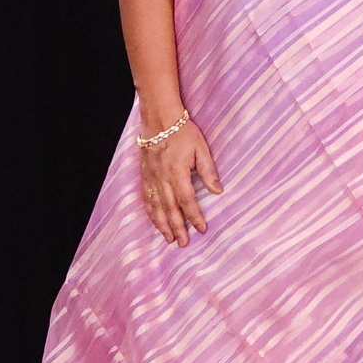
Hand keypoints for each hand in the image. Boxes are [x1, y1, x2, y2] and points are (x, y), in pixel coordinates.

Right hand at [140, 119, 222, 246]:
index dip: (195, 216)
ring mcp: (151, 178)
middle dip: (178, 228)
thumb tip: (218, 191)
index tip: (202, 229)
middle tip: (184, 243)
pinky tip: (155, 221)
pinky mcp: (144, 176)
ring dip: (162, 225)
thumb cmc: (183, 132)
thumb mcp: (201, 148)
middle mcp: (162, 178)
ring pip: (156, 207)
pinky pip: (146, 198)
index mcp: (178, 172)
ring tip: (169, 239)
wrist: (159, 119)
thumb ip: (208, 171)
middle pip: (170, 208)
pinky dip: (150, 212)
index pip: (187, 200)